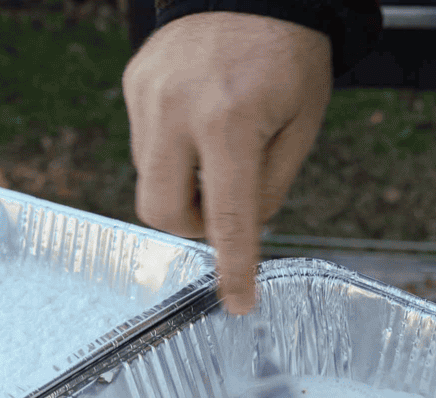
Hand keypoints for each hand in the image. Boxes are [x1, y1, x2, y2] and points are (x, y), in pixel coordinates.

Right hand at [123, 12, 331, 313]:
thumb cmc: (287, 55)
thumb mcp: (302, 124)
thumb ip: (270, 187)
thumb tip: (239, 232)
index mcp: (230, 122)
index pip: (228, 219)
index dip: (232, 268)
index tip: (237, 302)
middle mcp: (178, 111)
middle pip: (163, 212)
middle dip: (193, 223)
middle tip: (223, 200)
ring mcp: (148, 97)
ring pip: (149, 182)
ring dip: (182, 185)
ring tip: (213, 148)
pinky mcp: (133, 86)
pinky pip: (143, 146)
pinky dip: (170, 152)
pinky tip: (194, 120)